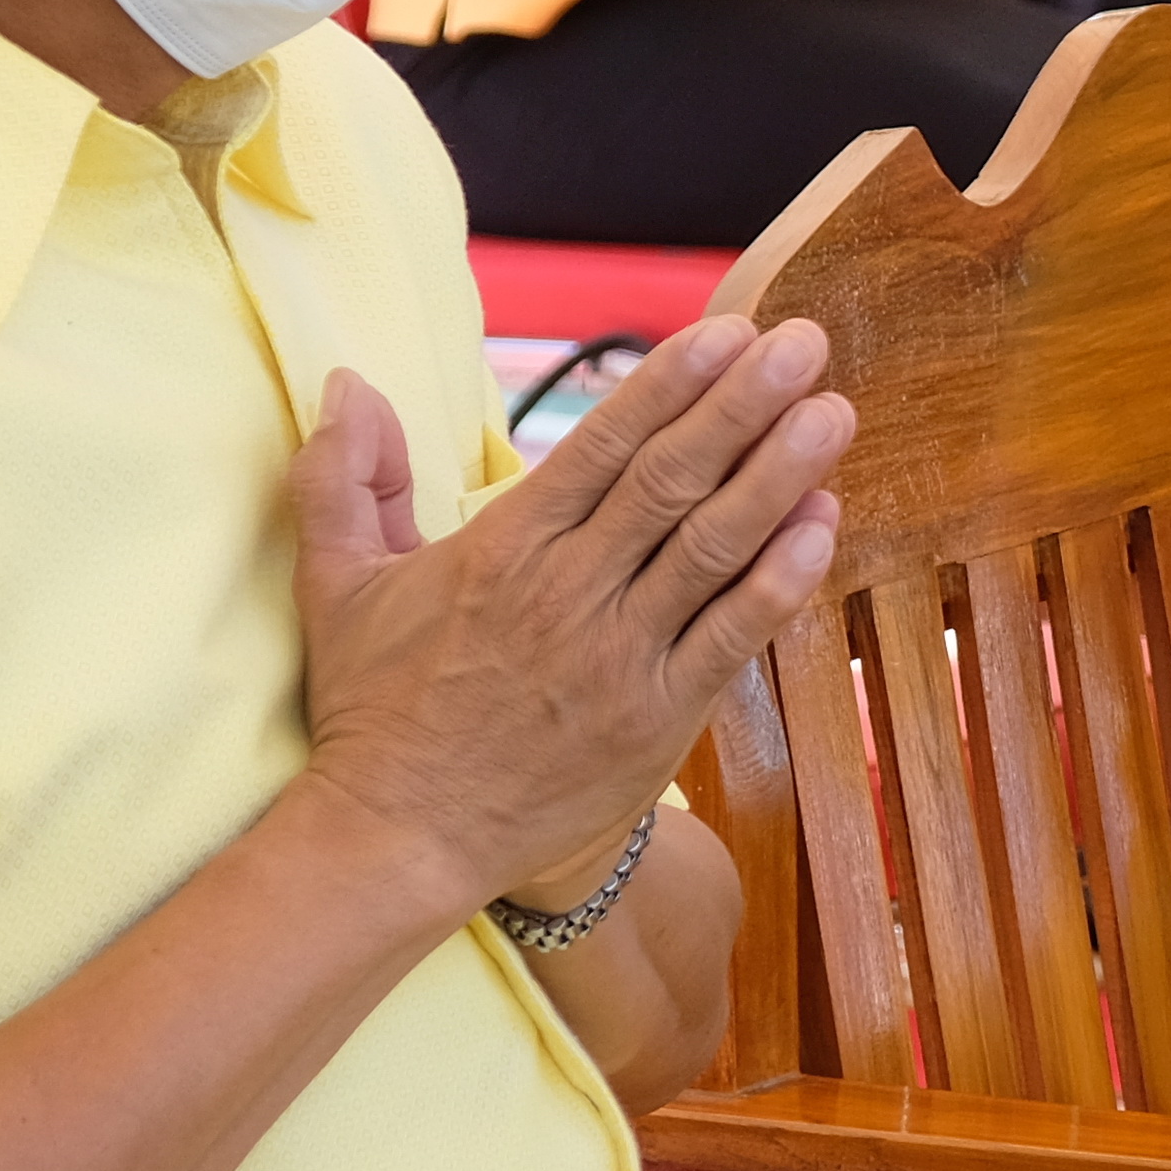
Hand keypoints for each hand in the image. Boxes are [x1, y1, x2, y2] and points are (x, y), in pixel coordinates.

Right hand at [288, 317, 850, 915]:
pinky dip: (778, 582)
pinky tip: (821, 525)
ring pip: (712, 549)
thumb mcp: (338, 580)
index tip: (729, 332)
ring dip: (779, 476)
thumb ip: (344, 474)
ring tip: (832, 413)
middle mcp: (570, 591)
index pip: (606, 444)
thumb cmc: (375, 708)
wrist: (401, 838)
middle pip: (673, 480)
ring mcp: (620, 656)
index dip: (673, 383)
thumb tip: (346, 382)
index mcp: (504, 546)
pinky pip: (729, 639)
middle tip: (805, 344)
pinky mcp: (656, 721)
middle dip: (744, 405)